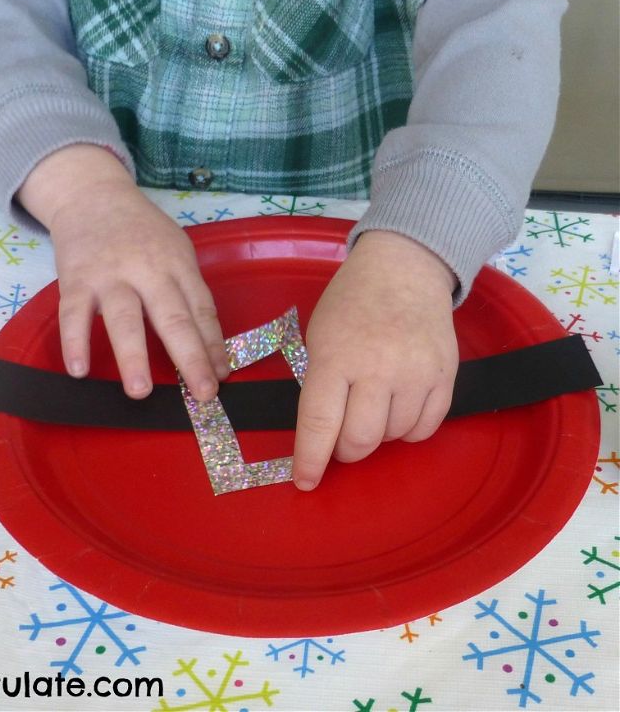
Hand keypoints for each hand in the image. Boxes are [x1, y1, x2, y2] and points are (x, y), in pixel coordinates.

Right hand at [17, 144, 227, 399]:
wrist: (93, 195)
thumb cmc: (142, 231)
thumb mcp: (175, 250)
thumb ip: (187, 292)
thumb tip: (208, 347)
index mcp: (178, 264)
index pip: (202, 309)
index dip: (213, 345)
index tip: (221, 377)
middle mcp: (148, 269)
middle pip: (172, 317)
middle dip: (189, 357)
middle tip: (202, 394)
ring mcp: (110, 275)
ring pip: (123, 318)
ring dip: (132, 356)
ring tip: (140, 391)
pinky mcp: (75, 279)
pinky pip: (74, 314)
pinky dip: (75, 342)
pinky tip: (79, 370)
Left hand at [292, 230, 458, 489]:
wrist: (404, 269)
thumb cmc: (351, 302)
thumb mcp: (319, 335)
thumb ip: (321, 383)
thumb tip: (324, 434)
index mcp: (337, 357)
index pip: (320, 423)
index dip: (310, 459)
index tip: (304, 481)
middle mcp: (379, 369)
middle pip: (361, 441)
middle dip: (345, 450)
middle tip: (341, 436)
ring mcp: (417, 373)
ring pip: (394, 437)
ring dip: (377, 435)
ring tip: (371, 406)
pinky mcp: (446, 376)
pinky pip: (425, 429)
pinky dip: (407, 430)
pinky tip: (397, 408)